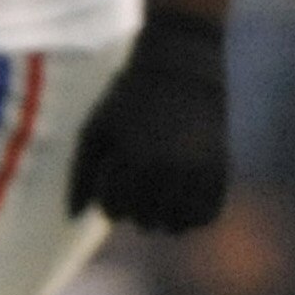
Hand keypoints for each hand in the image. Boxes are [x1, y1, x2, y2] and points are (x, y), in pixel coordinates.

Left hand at [70, 8, 228, 230]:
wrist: (182, 67)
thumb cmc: (129, 99)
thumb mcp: (97, 128)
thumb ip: (81, 172)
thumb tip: (74, 217)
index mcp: (132, 158)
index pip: (114, 209)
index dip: (109, 201)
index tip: (113, 183)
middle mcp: (167, 169)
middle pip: (144, 220)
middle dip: (134, 208)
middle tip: (137, 185)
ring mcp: (197, 171)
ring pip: (175, 226)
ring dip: (163, 218)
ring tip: (158, 195)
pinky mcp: (220, 170)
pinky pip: (205, 217)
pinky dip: (192, 217)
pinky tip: (181, 200)